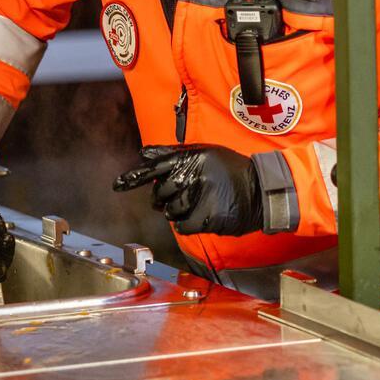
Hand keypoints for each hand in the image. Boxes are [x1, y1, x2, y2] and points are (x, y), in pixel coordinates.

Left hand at [114, 145, 262, 235]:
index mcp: (192, 156)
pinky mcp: (207, 217)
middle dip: (164, 198)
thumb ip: (173, 154)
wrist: (261, 190)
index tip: (118, 185)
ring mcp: (200, 196)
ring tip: (197, 204)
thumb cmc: (231, 171)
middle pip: (160, 193)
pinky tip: (202, 215)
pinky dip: (188, 224)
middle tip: (180, 196)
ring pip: (171, 212)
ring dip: (179, 211)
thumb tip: (144, 153)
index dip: (135, 177)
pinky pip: (183, 226)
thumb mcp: (205, 153)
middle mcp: (194, 174)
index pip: (156, 166)